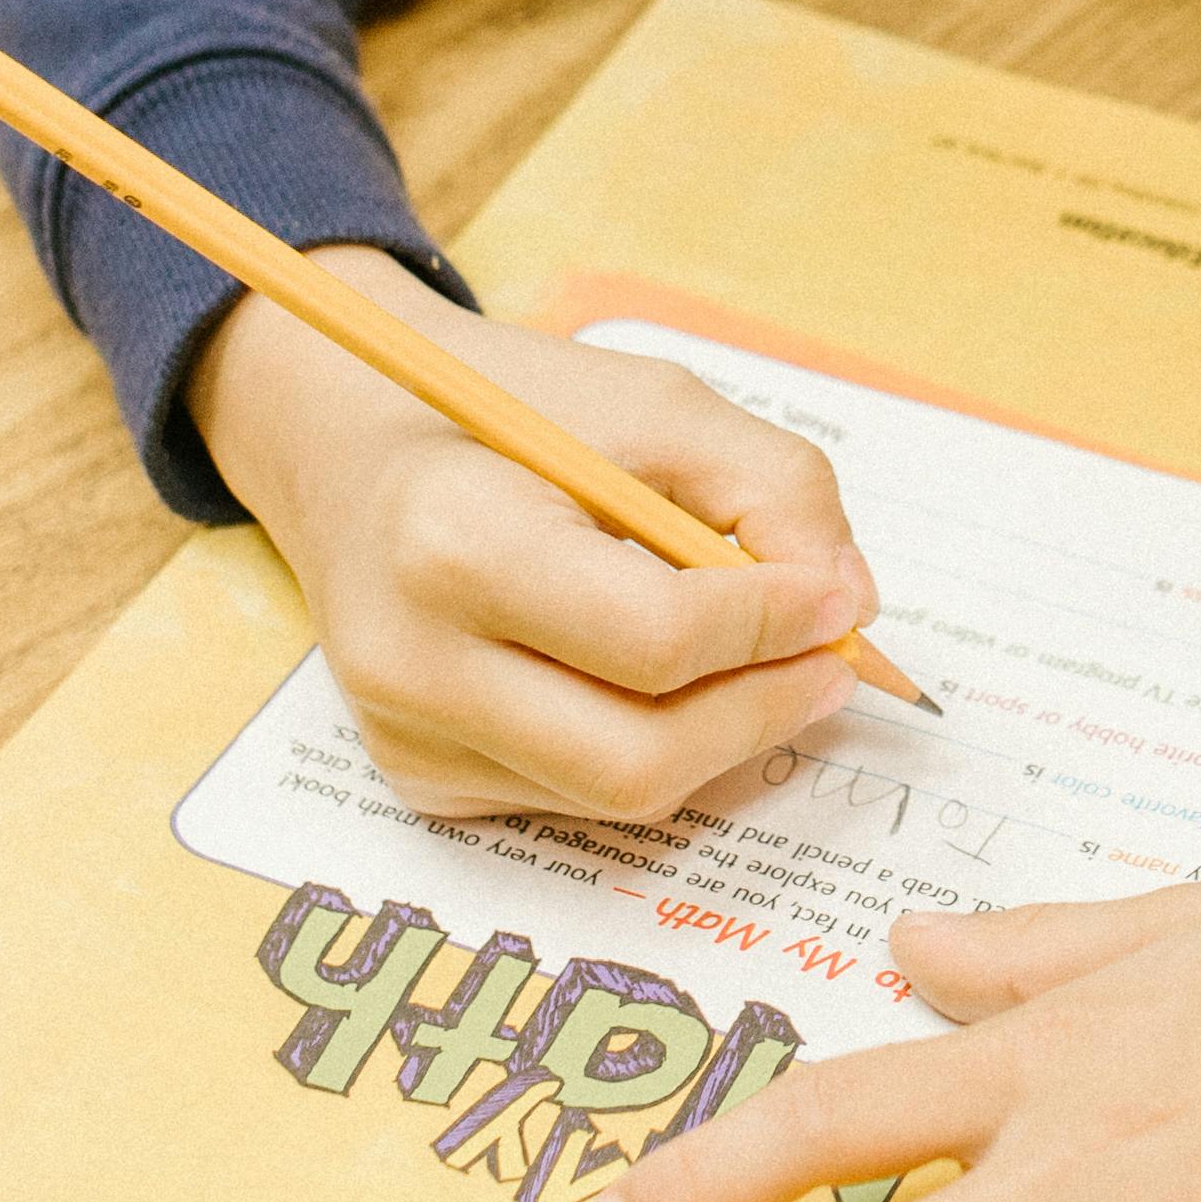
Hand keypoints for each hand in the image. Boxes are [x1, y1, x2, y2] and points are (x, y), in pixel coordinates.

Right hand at [193, 252, 881, 818]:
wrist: (352, 450)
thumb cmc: (510, 416)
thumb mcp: (655, 404)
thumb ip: (773, 486)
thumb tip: (848, 603)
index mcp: (456, 543)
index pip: (654, 639)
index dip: (772, 627)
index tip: (840, 600)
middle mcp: (413, 663)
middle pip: (640, 756)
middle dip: (762, 713)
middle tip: (832, 664)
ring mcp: (408, 738)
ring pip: (617, 794)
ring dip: (720, 738)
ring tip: (767, 667)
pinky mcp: (417, 777)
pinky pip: (573, 797)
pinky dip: (648, 750)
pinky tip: (661, 684)